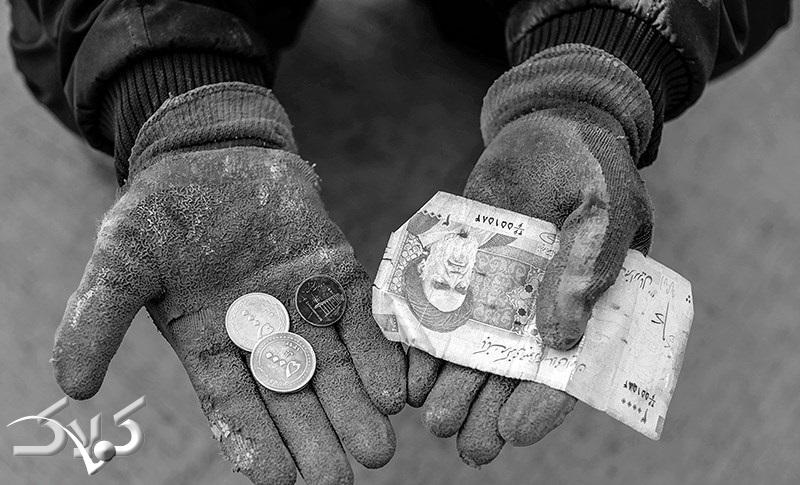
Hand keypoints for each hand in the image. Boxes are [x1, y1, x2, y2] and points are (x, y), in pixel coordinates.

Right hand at [51, 83, 406, 484]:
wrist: (208, 151)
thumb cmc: (158, 209)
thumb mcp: (120, 262)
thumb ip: (98, 319)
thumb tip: (71, 389)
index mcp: (209, 343)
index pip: (234, 404)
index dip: (257, 442)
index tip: (282, 482)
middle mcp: (260, 334)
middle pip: (291, 396)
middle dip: (316, 437)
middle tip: (340, 479)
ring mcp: (300, 303)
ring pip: (331, 365)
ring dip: (354, 406)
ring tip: (378, 447)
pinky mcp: (332, 271)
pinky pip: (357, 317)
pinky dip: (373, 351)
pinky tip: (391, 389)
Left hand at [407, 44, 654, 464]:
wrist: (548, 125)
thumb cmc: (591, 168)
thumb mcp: (604, 209)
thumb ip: (587, 266)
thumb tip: (563, 336)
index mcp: (588, 308)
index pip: (568, 370)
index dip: (542, 404)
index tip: (513, 429)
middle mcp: (540, 308)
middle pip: (513, 371)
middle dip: (488, 409)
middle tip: (465, 444)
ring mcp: (499, 290)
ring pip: (474, 349)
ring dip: (454, 385)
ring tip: (433, 416)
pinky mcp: (463, 267)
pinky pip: (442, 309)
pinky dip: (426, 339)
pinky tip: (410, 368)